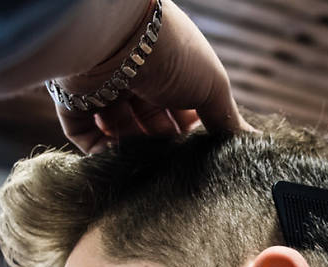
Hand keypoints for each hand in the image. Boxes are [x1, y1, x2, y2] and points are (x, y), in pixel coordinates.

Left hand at [55, 0, 250, 152]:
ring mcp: (104, 88)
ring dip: (133, 152)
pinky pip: (86, 135)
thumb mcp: (212, 86)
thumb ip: (227, 118)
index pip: (181, 109)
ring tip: (146, 169)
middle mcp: (137, 77)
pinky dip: (100, 153)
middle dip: (162, 146)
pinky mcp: (75, 100)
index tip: (200, 156)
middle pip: (150, 123)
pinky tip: (117, 164)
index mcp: (171, 68)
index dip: (191, 132)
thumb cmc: (173, 53)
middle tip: (173, 169)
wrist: (114, 35)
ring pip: (119, 132)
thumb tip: (252, 143)